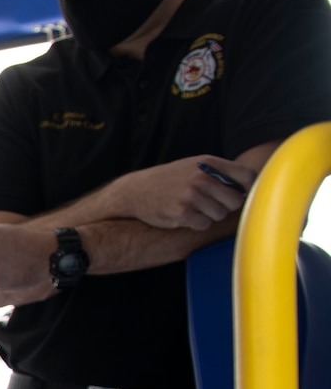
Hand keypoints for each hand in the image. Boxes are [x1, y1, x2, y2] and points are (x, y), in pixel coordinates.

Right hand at [107, 155, 253, 230]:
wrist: (136, 190)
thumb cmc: (170, 179)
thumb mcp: (195, 166)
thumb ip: (220, 173)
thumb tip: (251, 187)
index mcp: (210, 163)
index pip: (248, 176)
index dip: (248, 189)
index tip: (241, 195)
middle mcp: (202, 178)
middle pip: (236, 201)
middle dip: (226, 206)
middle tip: (212, 204)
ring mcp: (191, 196)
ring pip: (220, 215)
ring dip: (210, 216)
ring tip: (195, 208)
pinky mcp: (182, 213)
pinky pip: (204, 225)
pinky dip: (197, 224)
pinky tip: (185, 216)